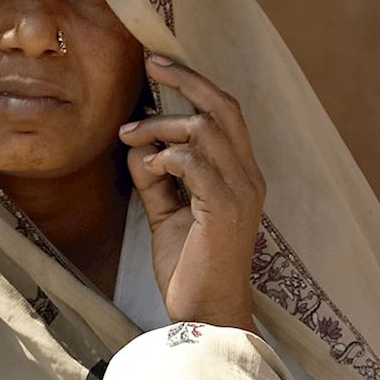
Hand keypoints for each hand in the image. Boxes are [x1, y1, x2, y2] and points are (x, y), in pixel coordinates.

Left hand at [117, 54, 265, 331]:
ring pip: (205, 129)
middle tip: (150, 66)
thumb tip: (136, 146)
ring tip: (130, 137)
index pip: (227, 114)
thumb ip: (156, 178)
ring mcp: (241, 192)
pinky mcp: (225, 209)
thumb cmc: (189, 266)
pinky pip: (193, 162)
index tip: (161, 65)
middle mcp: (249, 177)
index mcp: (241, 175)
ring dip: (161, 127)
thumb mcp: (167, 213)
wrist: (205, 313)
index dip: (197, 84)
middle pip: (225, 107)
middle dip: (187, 80)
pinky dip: (165, 156)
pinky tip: (148, 169)